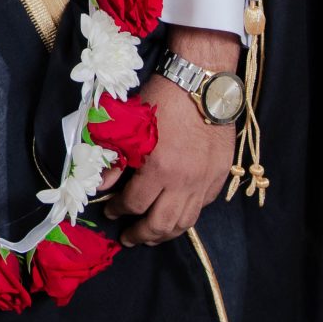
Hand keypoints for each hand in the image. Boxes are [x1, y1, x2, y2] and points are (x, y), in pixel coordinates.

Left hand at [110, 26, 238, 244]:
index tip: (109, 210)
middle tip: (128, 238)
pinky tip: (175, 216)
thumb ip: (116, 158)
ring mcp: (205, 181)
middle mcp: (184, 181)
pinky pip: (202, 208)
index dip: (118, 210)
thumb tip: (103, 184)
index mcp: (158, 167)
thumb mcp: (130, 124)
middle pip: (161, 223)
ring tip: (151, 236)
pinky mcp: (219, 177)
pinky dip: (187, 217)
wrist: (202, 82)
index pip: (134, 203)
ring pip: (185, 222)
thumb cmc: (162, 97)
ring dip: (166, 234)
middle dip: (141, 235)